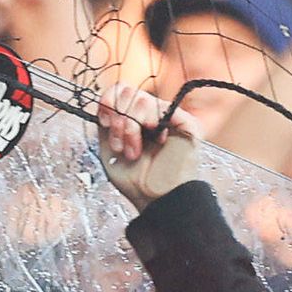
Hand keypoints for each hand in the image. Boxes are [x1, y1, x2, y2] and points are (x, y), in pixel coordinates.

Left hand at [98, 92, 198, 210]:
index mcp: (133, 119)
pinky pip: (162, 107)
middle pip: (127, 91)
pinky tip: (156, 141)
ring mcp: (168, 117)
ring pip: (141, 99)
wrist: (155, 200)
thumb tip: (105, 101)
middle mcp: (150, 115)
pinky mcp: (186, 122)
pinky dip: (151, 122)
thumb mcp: (109, 148)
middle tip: (122, 146)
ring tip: (135, 151)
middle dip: (118, 121)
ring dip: (131, 128)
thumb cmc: (135, 182)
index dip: (108, 102)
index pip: (119, 90)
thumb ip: (107, 122)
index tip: (105, 122)